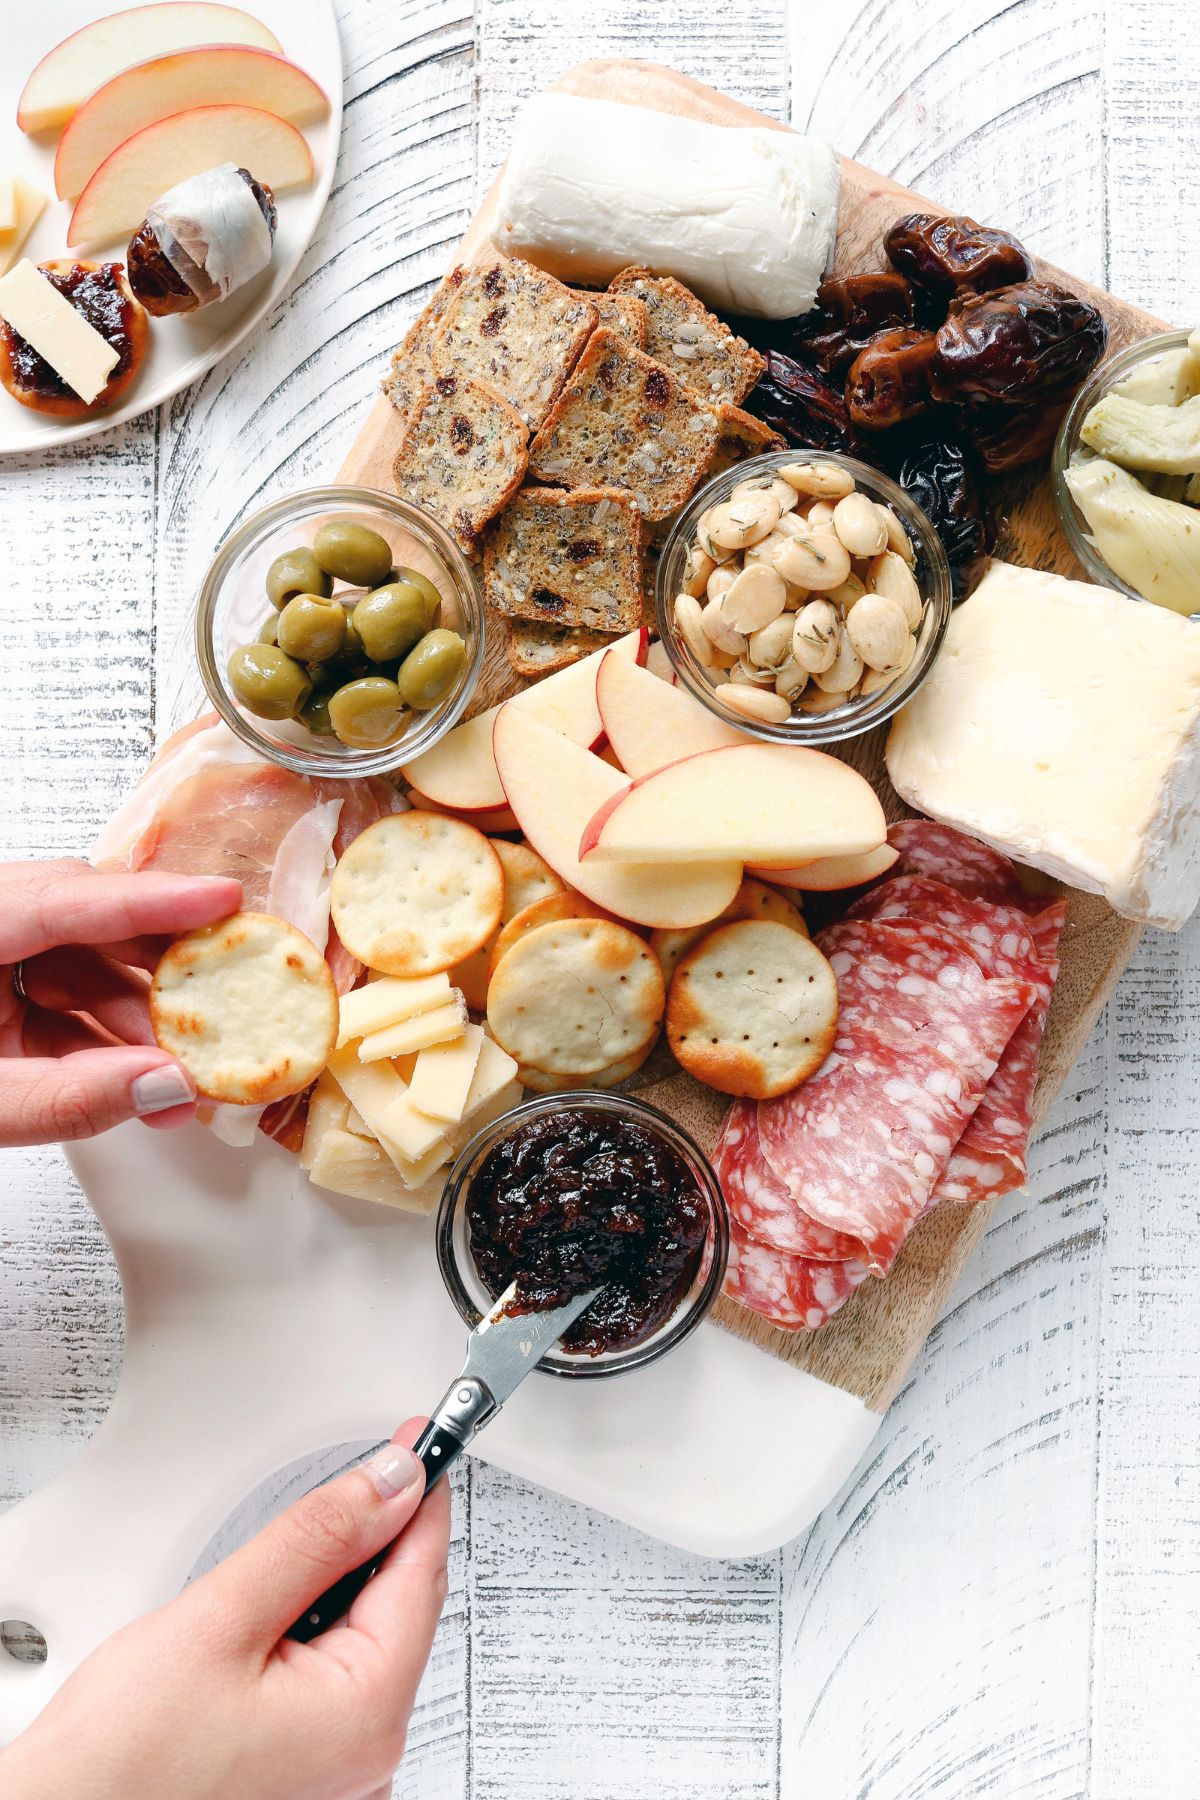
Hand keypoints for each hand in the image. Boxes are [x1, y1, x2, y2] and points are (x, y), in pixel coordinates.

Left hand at [0, 858, 242, 1146]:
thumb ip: (67, 1100)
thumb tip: (165, 1085)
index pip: (63, 898)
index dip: (151, 900)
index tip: (224, 900)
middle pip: (82, 920)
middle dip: (156, 966)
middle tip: (225, 991)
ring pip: (78, 965)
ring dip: (134, 1019)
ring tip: (179, 1070)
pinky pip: (59, 1000)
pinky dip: (101, 1040)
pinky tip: (141, 1079)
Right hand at [0, 1424, 449, 1799]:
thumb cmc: (123, 1759)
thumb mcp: (224, 1615)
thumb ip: (316, 1537)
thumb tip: (388, 1482)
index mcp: (366, 1716)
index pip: (421, 1572)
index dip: (417, 1493)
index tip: (419, 1439)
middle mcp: (369, 1755)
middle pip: (401, 1605)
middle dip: (378, 1537)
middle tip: (364, 1471)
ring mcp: (342, 1773)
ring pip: (369, 1639)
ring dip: (342, 1587)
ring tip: (279, 1572)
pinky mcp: (311, 1774)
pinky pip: (340, 1679)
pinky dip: (321, 1635)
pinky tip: (278, 1623)